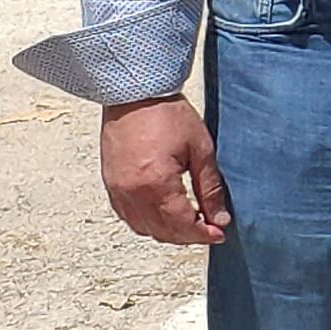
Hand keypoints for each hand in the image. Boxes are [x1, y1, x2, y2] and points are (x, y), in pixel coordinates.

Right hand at [102, 95, 230, 245]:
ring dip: (168, 232)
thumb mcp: (200, 149)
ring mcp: (118, 190)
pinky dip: (147, 223)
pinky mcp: (110, 185)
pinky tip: (163, 215)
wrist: (133, 93)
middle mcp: (132, 193)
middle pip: (163, 232)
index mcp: (156, 184)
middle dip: (188, 236)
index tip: (220, 233)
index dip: (203, 234)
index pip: (182, 225)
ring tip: (189, 223)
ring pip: (144, 229)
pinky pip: (128, 217)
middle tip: (208, 229)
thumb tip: (219, 218)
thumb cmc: (166, 113)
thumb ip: (210, 188)